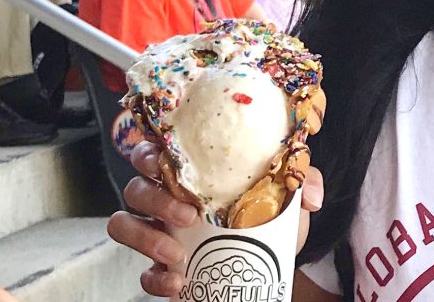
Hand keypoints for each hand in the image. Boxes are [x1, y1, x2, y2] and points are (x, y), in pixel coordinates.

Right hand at [107, 142, 324, 297]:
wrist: (270, 265)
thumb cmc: (269, 219)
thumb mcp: (286, 196)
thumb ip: (300, 180)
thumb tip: (310, 196)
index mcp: (189, 173)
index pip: (152, 151)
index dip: (147, 153)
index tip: (163, 162)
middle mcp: (165, 198)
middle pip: (134, 187)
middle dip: (154, 199)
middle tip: (188, 215)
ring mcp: (158, 232)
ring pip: (123, 224)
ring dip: (145, 237)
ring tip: (176, 253)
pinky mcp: (159, 267)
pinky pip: (141, 272)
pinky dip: (155, 278)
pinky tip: (178, 283)